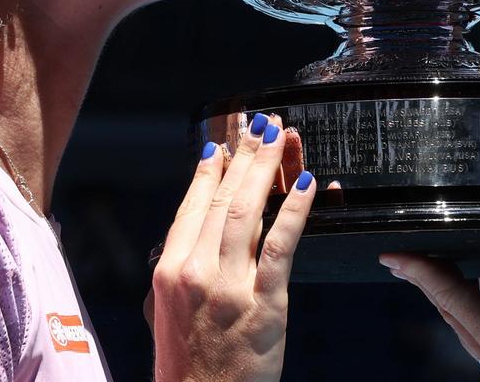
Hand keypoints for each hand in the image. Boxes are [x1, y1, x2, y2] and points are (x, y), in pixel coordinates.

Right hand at [151, 114, 315, 381]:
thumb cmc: (190, 364)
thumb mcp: (169, 312)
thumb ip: (182, 270)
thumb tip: (196, 233)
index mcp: (169, 272)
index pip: (192, 205)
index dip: (210, 169)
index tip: (223, 143)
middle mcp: (194, 271)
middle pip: (222, 198)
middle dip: (245, 154)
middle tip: (260, 122)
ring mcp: (228, 285)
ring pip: (248, 210)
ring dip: (268, 166)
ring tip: (282, 136)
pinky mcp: (263, 300)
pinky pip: (282, 243)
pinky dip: (295, 208)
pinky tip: (309, 184)